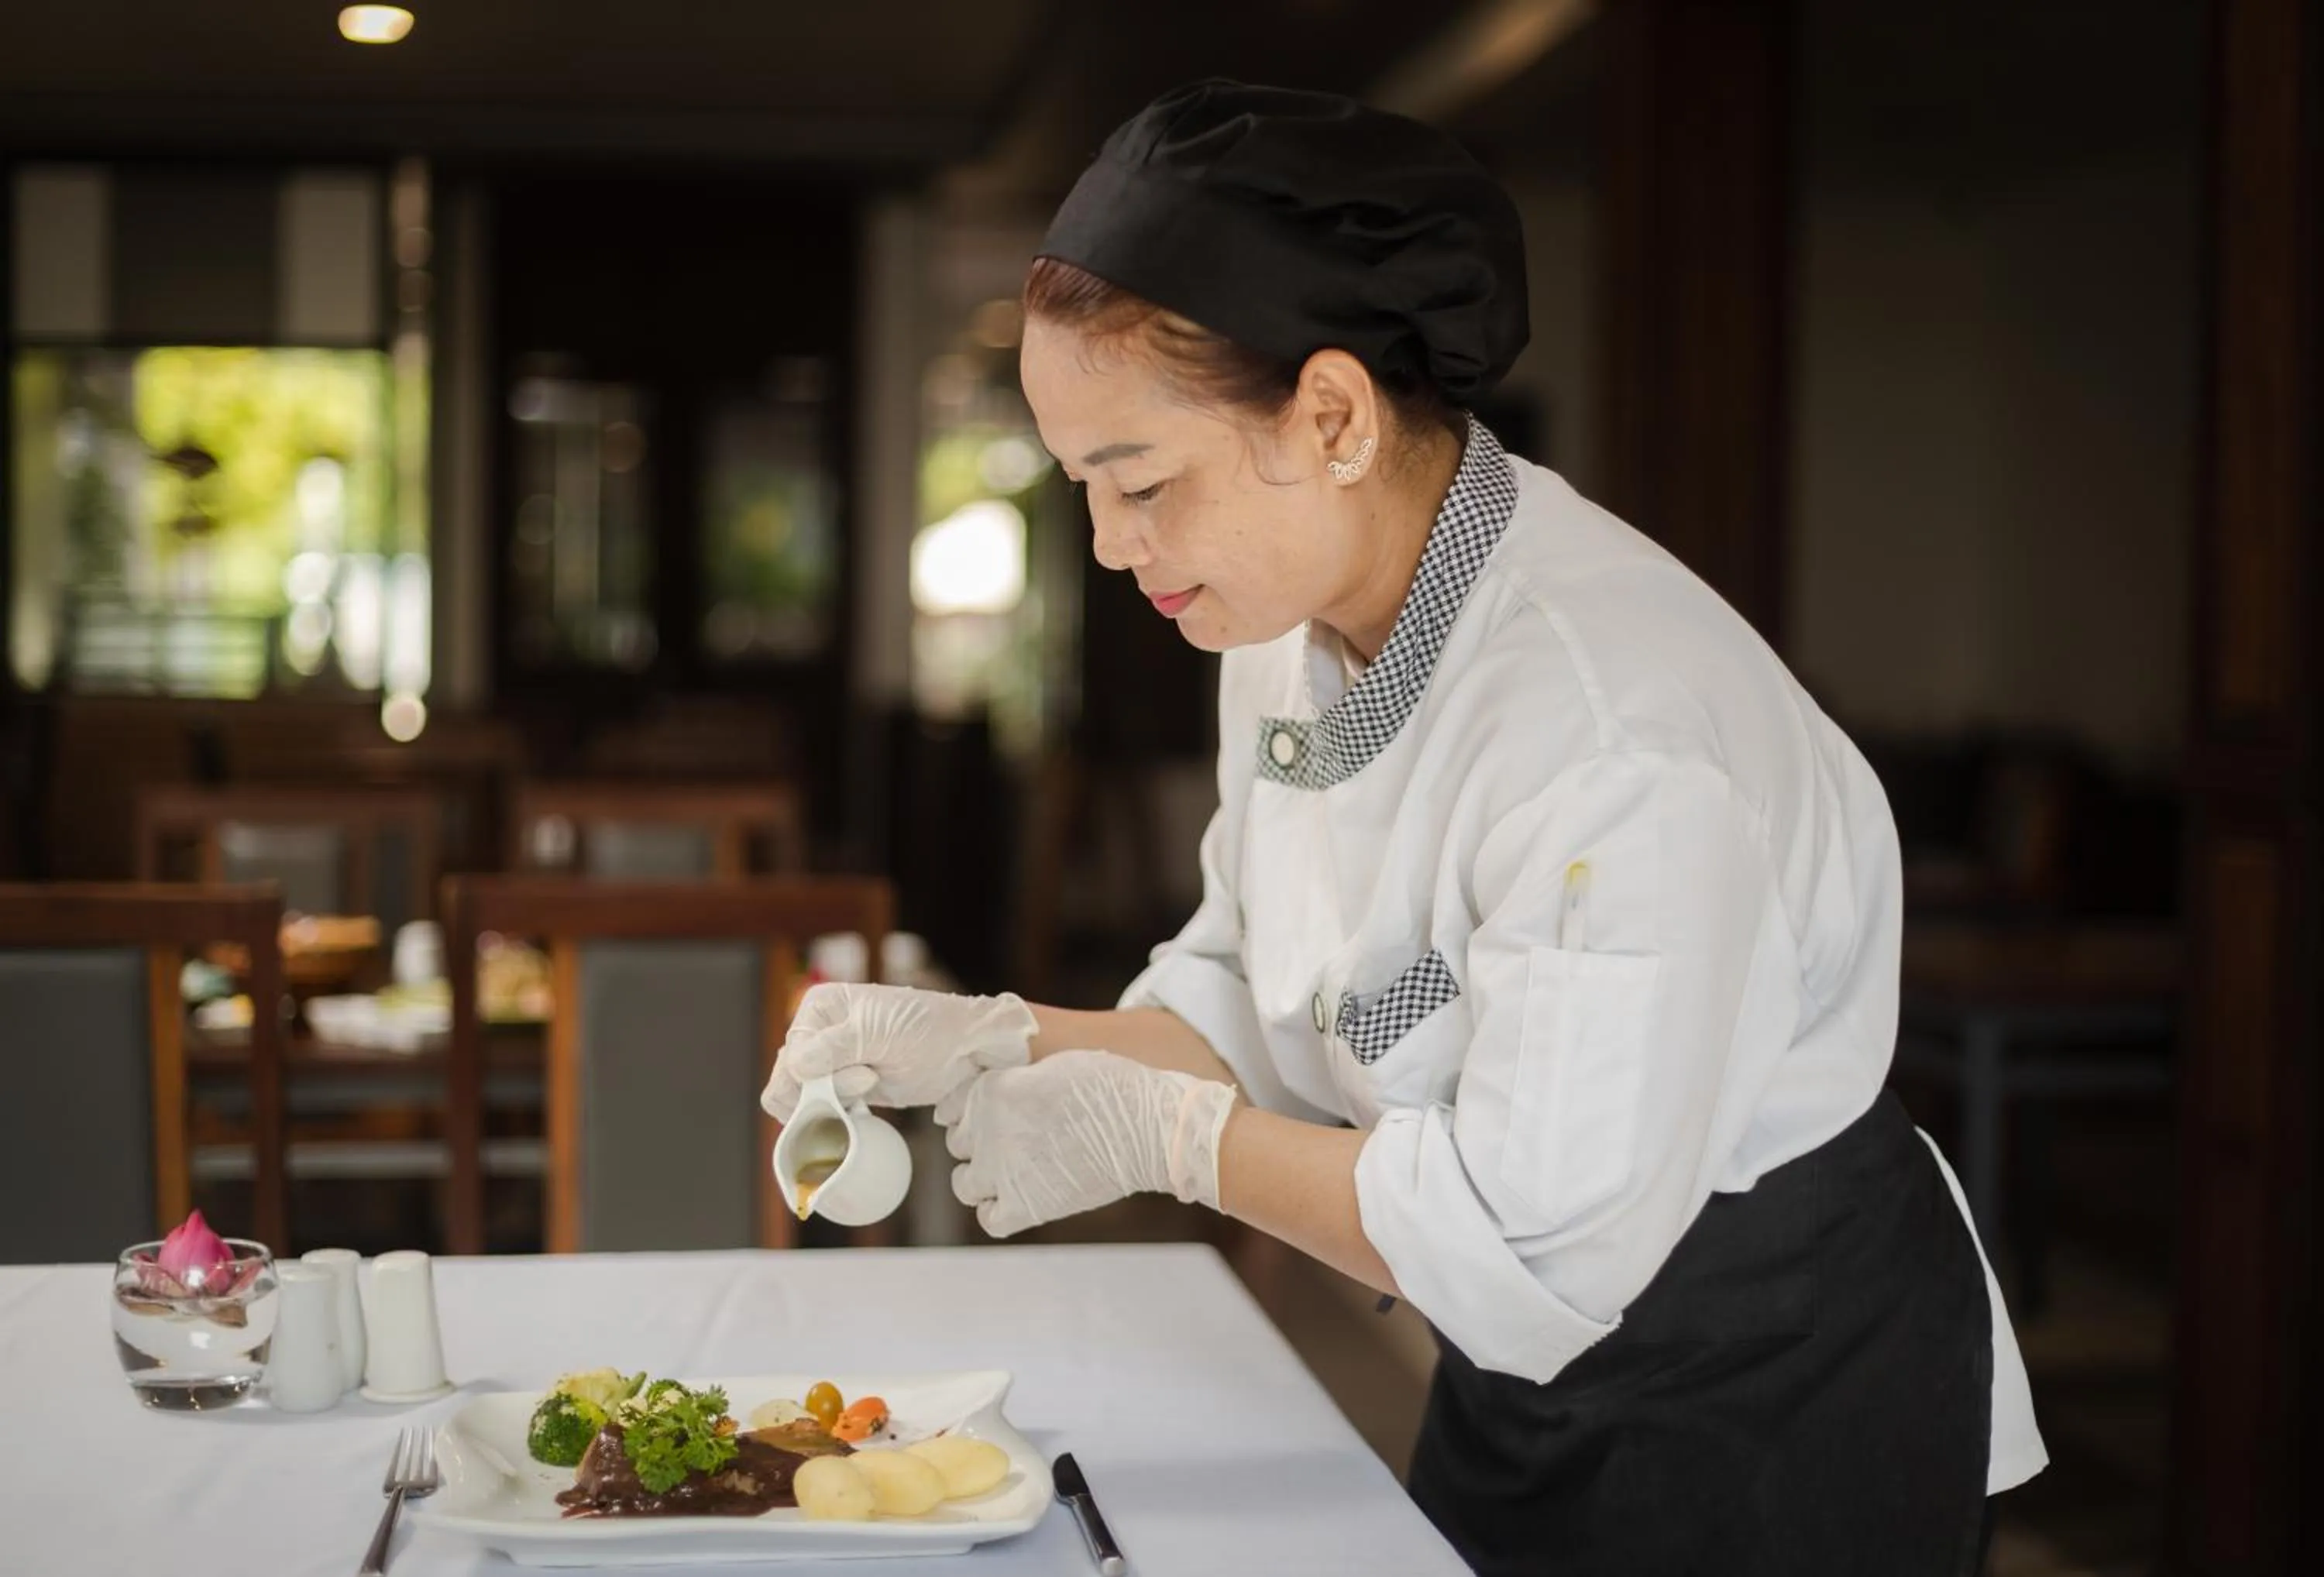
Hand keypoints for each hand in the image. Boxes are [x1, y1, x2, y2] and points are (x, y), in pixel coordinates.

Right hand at [761, 983, 1036, 1121]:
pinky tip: (865, 1106)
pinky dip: (838, 1116)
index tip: (863, 1074)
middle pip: (789, 1081)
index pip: (790, 1055)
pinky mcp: (846, 1088)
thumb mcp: (882, 1031)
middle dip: (826, 1091)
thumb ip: (836, 1047)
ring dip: (834, 1103)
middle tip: (868, 1080)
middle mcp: (818, 1034)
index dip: (818, 1076)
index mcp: (819, 1008)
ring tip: (872, 1084)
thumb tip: (795, 1064)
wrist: (964, 1048)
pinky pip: (822, 1112)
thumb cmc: (928, 1027)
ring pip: (803, 1101)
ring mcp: (831, 1063)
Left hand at [937, 1050, 1237, 1237]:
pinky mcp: (1023, 1207)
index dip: (970, 1111)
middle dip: (980, 1143)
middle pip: (958, 1143)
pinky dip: (997, 1212)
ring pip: (964, 1183)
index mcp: (990, 1089)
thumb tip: (998, 1091)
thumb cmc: (1110, 1089)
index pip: (950, 1106)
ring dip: (982, 1179)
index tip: (995, 1115)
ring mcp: (1001, 1172)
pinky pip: (989, 1218)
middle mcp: (985, 1130)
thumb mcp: (1051, 1064)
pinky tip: (1019, 1199)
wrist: (1146, 1128)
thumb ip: (1013, 1078)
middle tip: (1015, 1142)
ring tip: (1013, 1172)